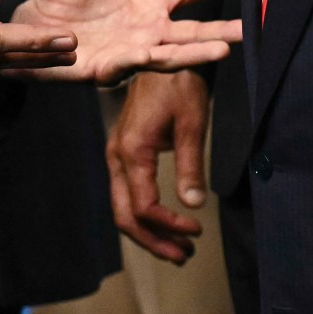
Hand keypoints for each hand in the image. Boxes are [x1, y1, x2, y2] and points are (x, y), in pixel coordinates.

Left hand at [7, 0, 244, 84]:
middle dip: (221, 33)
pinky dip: (134, 60)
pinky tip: (145, 52)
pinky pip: (122, 65)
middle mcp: (147, 32)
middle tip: (251, 30)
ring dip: (194, 54)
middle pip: (192, 32)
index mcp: (149, 5)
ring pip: (168, 55)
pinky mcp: (103, 69)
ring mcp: (129, 53)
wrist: (28, 28)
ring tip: (222, 52)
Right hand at [109, 68, 210, 262]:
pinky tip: (164, 225)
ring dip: (149, 233)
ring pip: (122, 209)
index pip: (144, 206)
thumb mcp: (191, 123)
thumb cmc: (178, 84)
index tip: (196, 230)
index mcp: (132, 152)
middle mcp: (117, 158)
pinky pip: (126, 195)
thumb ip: (190, 165)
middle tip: (185, 255)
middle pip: (125, 217)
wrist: (160, 57)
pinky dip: (144, 216)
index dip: (169, 226)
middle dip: (154, 241)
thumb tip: (193, 205)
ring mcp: (116, 156)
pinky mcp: (123, 153)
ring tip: (178, 249)